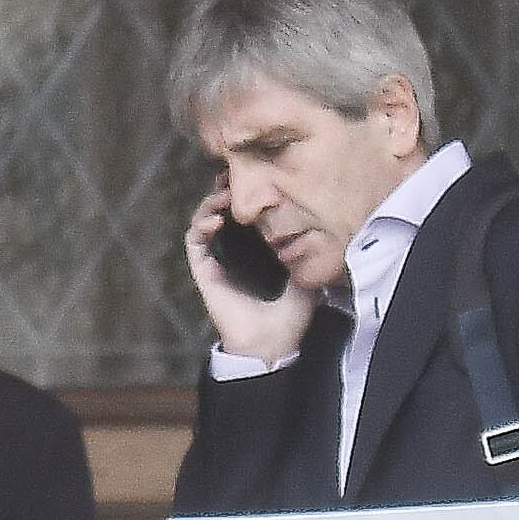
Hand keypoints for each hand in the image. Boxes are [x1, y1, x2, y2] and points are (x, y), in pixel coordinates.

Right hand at [186, 184, 314, 364]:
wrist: (273, 341)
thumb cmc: (292, 313)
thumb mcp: (308, 272)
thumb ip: (311, 249)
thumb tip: (324, 223)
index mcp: (257, 249)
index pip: (247, 213)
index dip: (247, 194)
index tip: (258, 178)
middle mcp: (236, 251)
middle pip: (223, 210)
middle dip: (226, 190)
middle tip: (235, 178)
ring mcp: (218, 259)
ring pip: (205, 220)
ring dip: (211, 203)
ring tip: (224, 196)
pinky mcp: (205, 270)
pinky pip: (194, 241)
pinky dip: (201, 225)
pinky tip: (216, 219)